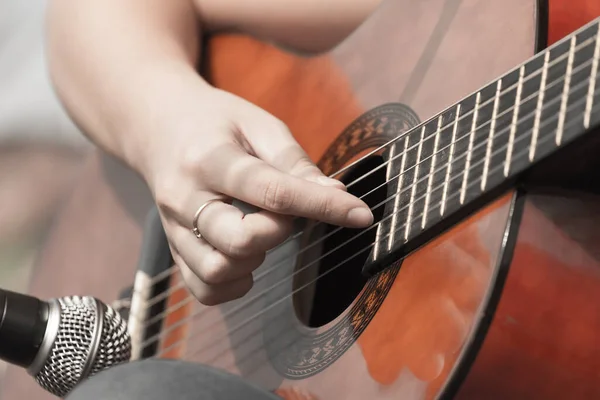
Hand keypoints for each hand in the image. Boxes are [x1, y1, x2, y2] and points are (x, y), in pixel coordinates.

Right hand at [141, 82, 373, 305]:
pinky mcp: (173, 249)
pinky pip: (203, 289)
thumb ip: (294, 162)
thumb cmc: (215, 122)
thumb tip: (337, 195)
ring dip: (254, 260)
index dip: (322, 206)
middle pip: (238, 241)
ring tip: (260, 232)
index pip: (271, 191)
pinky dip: (234, 283)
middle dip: (278, 234)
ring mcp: (173, 228)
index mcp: (209, 158)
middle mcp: (184, 198)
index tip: (360, 214)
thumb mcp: (258, 124)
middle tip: (284, 214)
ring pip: (217, 270)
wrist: (157, 126)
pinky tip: (246, 257)